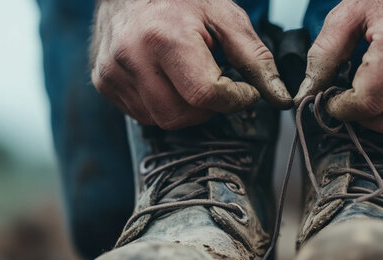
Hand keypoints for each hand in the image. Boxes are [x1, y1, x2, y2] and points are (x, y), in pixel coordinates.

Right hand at [91, 0, 291, 129]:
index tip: (245, 89)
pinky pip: (142, 114)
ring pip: (162, 120)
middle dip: (210, 108)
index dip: (235, 98)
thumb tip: (279, 98)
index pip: (206, 95)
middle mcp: (131, 57)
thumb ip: (254, 57)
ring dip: (187, 108)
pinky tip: (168, 78)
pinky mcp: (103, 81)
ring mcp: (112, 71)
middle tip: (219, 84)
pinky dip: (163, 104)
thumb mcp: (224, 15)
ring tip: (191, 76)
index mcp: (164, 37)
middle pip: (182, 115)